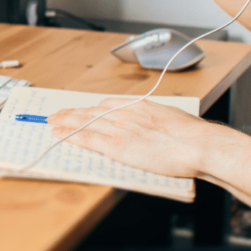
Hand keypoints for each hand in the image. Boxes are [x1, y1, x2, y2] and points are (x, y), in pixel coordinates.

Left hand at [47, 98, 208, 177]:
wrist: (198, 144)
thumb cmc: (193, 136)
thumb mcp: (172, 118)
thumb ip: (158, 120)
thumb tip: (156, 125)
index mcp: (140, 106)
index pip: (108, 104)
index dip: (91, 108)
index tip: (82, 108)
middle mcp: (127, 113)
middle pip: (92, 110)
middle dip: (73, 112)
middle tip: (57, 113)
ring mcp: (121, 129)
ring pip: (86, 122)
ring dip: (66, 121)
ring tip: (52, 121)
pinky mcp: (118, 146)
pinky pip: (89, 139)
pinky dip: (71, 136)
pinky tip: (59, 134)